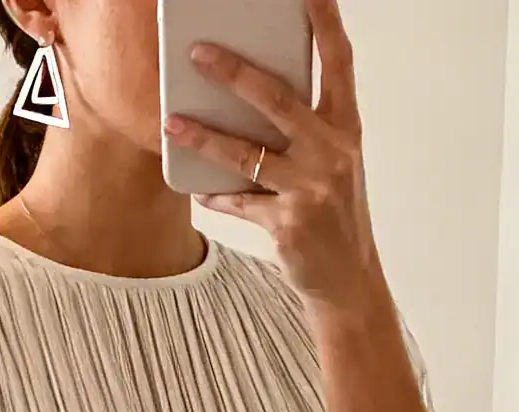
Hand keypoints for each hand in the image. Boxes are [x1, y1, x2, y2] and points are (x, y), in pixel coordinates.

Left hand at [163, 0, 375, 308]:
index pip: (338, 61)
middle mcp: (333, 153)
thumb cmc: (332, 211)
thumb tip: (246, 90)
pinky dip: (216, 194)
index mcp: (346, 128)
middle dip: (234, 73)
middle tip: (197, 52)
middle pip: (278, 101)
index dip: (324, 20)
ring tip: (171, 120)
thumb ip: (302, 126)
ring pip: (246, 154)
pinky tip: (199, 189)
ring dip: (203, 137)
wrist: (347, 279)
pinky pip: (240, 201)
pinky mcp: (289, 225)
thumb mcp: (330, 161)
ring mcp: (312, 190)